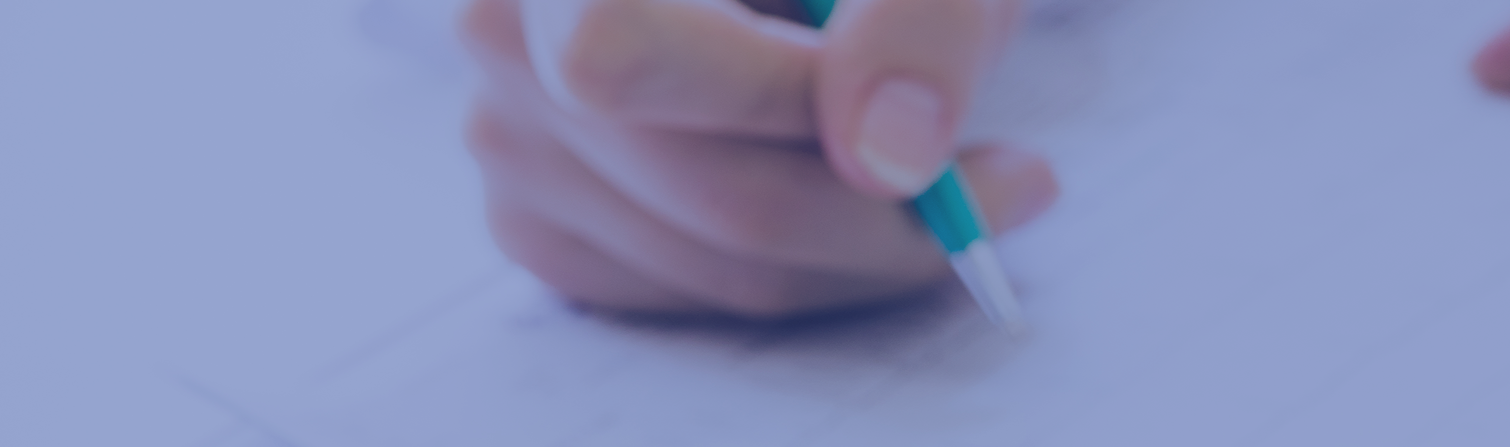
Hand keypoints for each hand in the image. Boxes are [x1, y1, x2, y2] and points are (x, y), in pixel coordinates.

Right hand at [459, 0, 1057, 317]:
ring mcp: (506, 134)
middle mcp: (502, 30)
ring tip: (948, 178)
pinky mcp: (539, 215)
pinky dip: (797, 269)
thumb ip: (921, 22)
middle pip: (703, 191)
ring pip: (707, 264)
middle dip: (880, 216)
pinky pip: (683, 292)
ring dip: (859, 249)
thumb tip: (891, 158)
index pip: (623, 57)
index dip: (792, 108)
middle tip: (1007, 186)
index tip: (933, 129)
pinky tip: (848, 196)